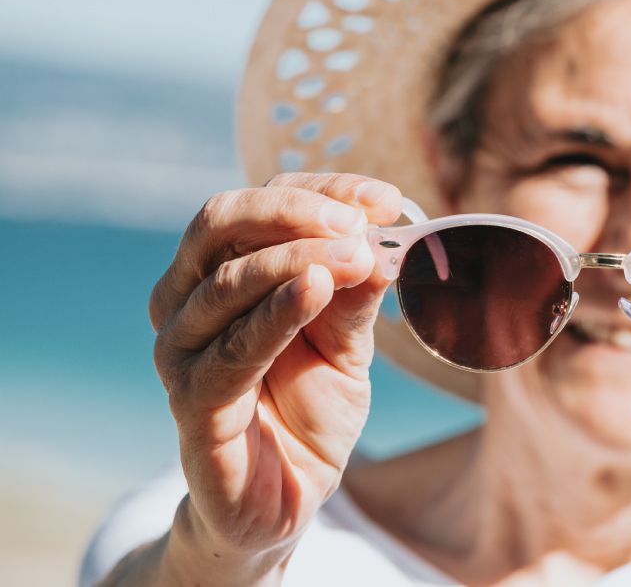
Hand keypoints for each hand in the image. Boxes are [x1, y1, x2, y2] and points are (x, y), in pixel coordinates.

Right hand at [147, 173, 402, 575]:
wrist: (285, 499)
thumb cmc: (308, 411)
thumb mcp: (347, 345)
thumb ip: (357, 298)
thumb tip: (383, 243)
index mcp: (218, 274)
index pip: (258, 205)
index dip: (322, 192)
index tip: (387, 201)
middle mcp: (185, 301)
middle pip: (221, 223)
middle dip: (295, 211)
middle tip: (359, 223)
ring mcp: (182, 351)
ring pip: (228, 280)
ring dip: (298, 257)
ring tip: (357, 254)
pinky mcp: (192, 402)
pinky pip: (233, 347)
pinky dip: (277, 311)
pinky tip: (318, 288)